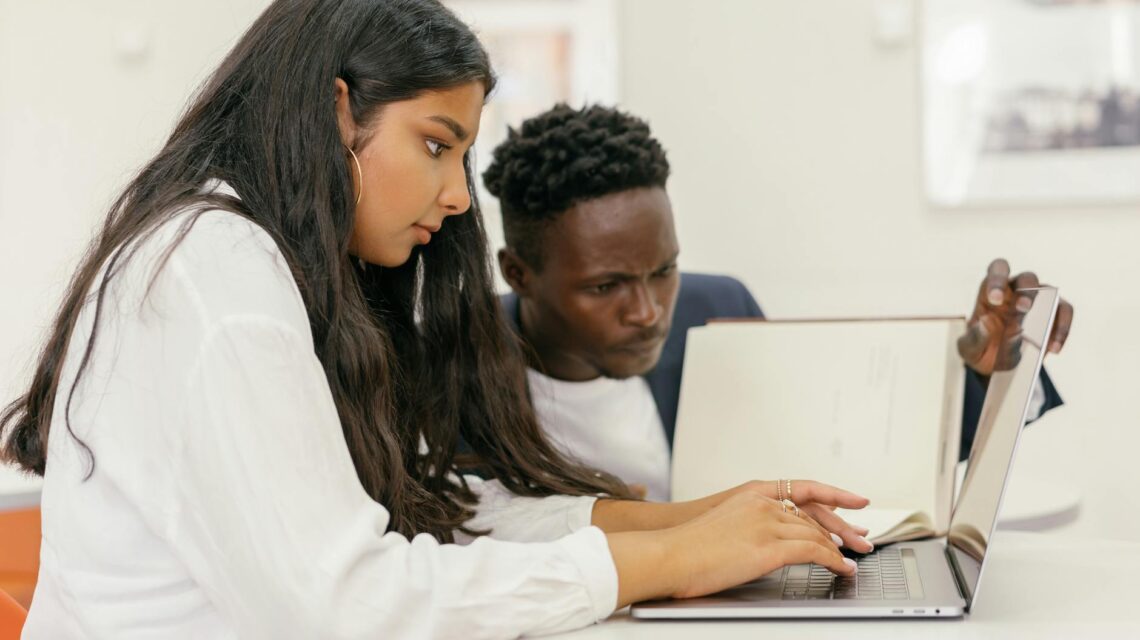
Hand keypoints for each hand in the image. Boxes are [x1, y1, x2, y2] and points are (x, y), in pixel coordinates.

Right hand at [604, 480, 871, 605]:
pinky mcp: (771, 547)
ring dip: (840, 549)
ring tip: (853, 560)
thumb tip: (762, 540)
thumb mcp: (722, 522)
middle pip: (816, 513)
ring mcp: (769, 524)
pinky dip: (833, 561)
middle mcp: (765, 503)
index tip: (855, 501)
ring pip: (817, 533)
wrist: (670, 552)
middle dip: (843, 528)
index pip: (803, 489)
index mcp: (753, 494)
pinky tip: (840, 568)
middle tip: (862, 538)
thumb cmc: (687, 544)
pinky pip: (814, 552)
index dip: (833, 494)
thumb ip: (748, 524)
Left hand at [958, 258, 1073, 375]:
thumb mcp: (970, 347)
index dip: (997, 280)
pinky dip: (1062, 329)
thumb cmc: (979, 349)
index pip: (997, 271)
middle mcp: (1017, 289)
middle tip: (1024, 309)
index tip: (995, 299)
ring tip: (1042, 334)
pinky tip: (1053, 348)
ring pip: (1051, 292)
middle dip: (1027, 292)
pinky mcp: (1054, 314)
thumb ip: (977, 336)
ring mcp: (1038, 300)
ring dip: (1050, 309)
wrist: (994, 367)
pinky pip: (1064, 312)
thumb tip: (987, 321)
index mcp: (991, 290)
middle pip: (1028, 278)